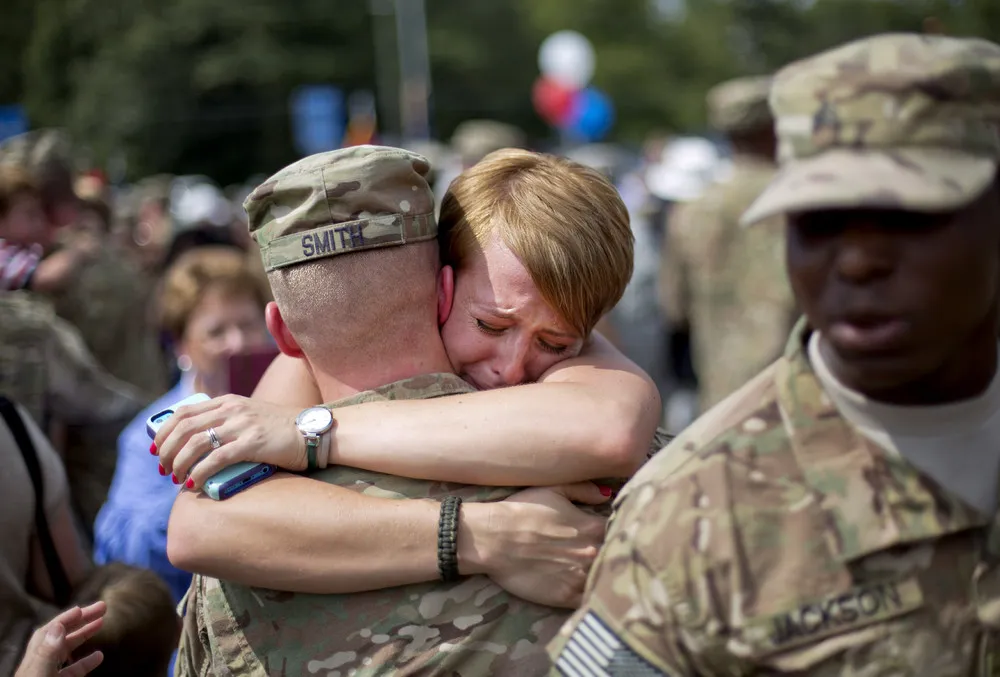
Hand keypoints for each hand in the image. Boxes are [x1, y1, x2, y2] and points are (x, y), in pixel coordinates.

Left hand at [15, 602, 105, 676]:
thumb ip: (47, 652)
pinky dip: (86, 662)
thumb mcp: (39, 674)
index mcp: (36, 657)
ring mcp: (49, 674)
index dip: (68, 618)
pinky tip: (99, 656)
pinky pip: (73, 670)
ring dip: (84, 636)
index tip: (85, 609)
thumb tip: (58, 626)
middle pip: (62, 636)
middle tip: (103, 608)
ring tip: (101, 624)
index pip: (52, 630)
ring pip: (67, 650)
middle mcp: (41, 663)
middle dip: (81, 620)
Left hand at [154, 394, 304, 489]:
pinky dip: (199, 473)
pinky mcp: (252, 443)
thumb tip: (198, 444)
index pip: (183, 413)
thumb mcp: (250, 416)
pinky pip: (215, 459)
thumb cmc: (281, 430)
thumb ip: (227, 422)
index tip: (157, 450)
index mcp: (228, 401)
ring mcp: (242, 425)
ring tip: (176, 479)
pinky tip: (193, 484)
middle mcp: (232, 409)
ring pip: (195, 444)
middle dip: (167, 451)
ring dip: (179, 464)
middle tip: (164, 469)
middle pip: (184, 428)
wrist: (312, 432)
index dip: (164, 432)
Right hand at [461, 483, 608, 607]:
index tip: (613, 535)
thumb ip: (583, 490)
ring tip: (598, 574)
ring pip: (604, 579)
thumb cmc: (520, 511)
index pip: (620, 532)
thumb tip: (607, 495)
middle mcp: (592, 552)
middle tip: (606, 556)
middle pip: (615, 558)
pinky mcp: (566, 596)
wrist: (493, 539)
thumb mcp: (552, 490)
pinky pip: (590, 599)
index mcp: (593, 527)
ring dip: (603, 577)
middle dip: (613, 556)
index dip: (618, 534)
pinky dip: (591, 596)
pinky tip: (588, 591)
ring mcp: (580, 576)